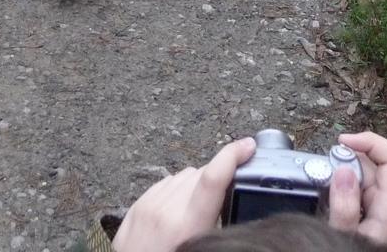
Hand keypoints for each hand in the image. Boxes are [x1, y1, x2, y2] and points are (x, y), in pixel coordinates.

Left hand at [112, 138, 255, 251]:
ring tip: (199, 210)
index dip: (232, 155)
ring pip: (183, 176)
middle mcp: (167, 211)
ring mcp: (149, 205)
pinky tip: (179, 209)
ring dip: (196, 184)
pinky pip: (165, 183)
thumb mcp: (201, 249)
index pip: (213, 179)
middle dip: (217, 178)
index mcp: (187, 227)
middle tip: (224, 197)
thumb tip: (227, 202)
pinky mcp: (138, 205)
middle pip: (200, 174)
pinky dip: (177, 190)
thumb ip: (214, 224)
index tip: (248, 145)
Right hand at [326, 131, 386, 247]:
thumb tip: (344, 169)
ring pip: (370, 176)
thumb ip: (344, 205)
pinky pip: (367, 190)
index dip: (369, 141)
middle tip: (324, 174)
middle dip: (349, 161)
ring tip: (327, 192)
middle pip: (378, 165)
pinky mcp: (382, 214)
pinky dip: (349, 186)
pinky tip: (334, 199)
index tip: (341, 141)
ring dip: (347, 175)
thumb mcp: (342, 235)